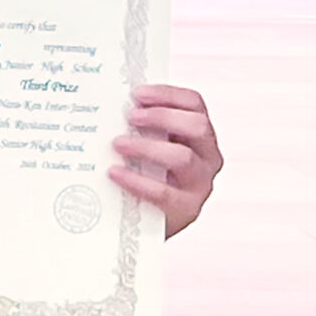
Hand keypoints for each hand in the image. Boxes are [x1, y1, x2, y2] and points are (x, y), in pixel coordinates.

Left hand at [111, 84, 222, 236]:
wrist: (145, 222)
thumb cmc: (144, 173)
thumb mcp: (148, 145)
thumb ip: (140, 126)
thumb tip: (107, 101)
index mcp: (199, 134)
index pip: (194, 104)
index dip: (167, 94)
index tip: (136, 93)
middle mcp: (208, 157)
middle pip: (197, 126)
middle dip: (162, 116)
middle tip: (130, 116)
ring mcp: (200, 184)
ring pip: (183, 158)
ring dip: (147, 147)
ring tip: (117, 144)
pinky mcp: (187, 209)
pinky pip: (164, 193)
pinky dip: (137, 180)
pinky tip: (114, 172)